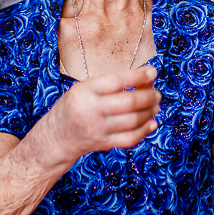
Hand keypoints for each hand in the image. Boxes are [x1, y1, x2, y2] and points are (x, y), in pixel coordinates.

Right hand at [34, 66, 160, 166]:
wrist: (57, 136)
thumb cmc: (75, 106)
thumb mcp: (84, 88)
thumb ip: (111, 84)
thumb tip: (144, 79)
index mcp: (86, 91)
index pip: (116, 81)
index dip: (138, 75)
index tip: (153, 71)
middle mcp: (92, 110)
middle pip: (128, 103)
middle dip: (148, 96)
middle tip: (156, 93)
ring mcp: (99, 129)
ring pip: (133, 121)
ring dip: (149, 112)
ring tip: (155, 105)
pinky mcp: (105, 143)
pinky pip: (130, 138)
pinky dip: (145, 130)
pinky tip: (152, 122)